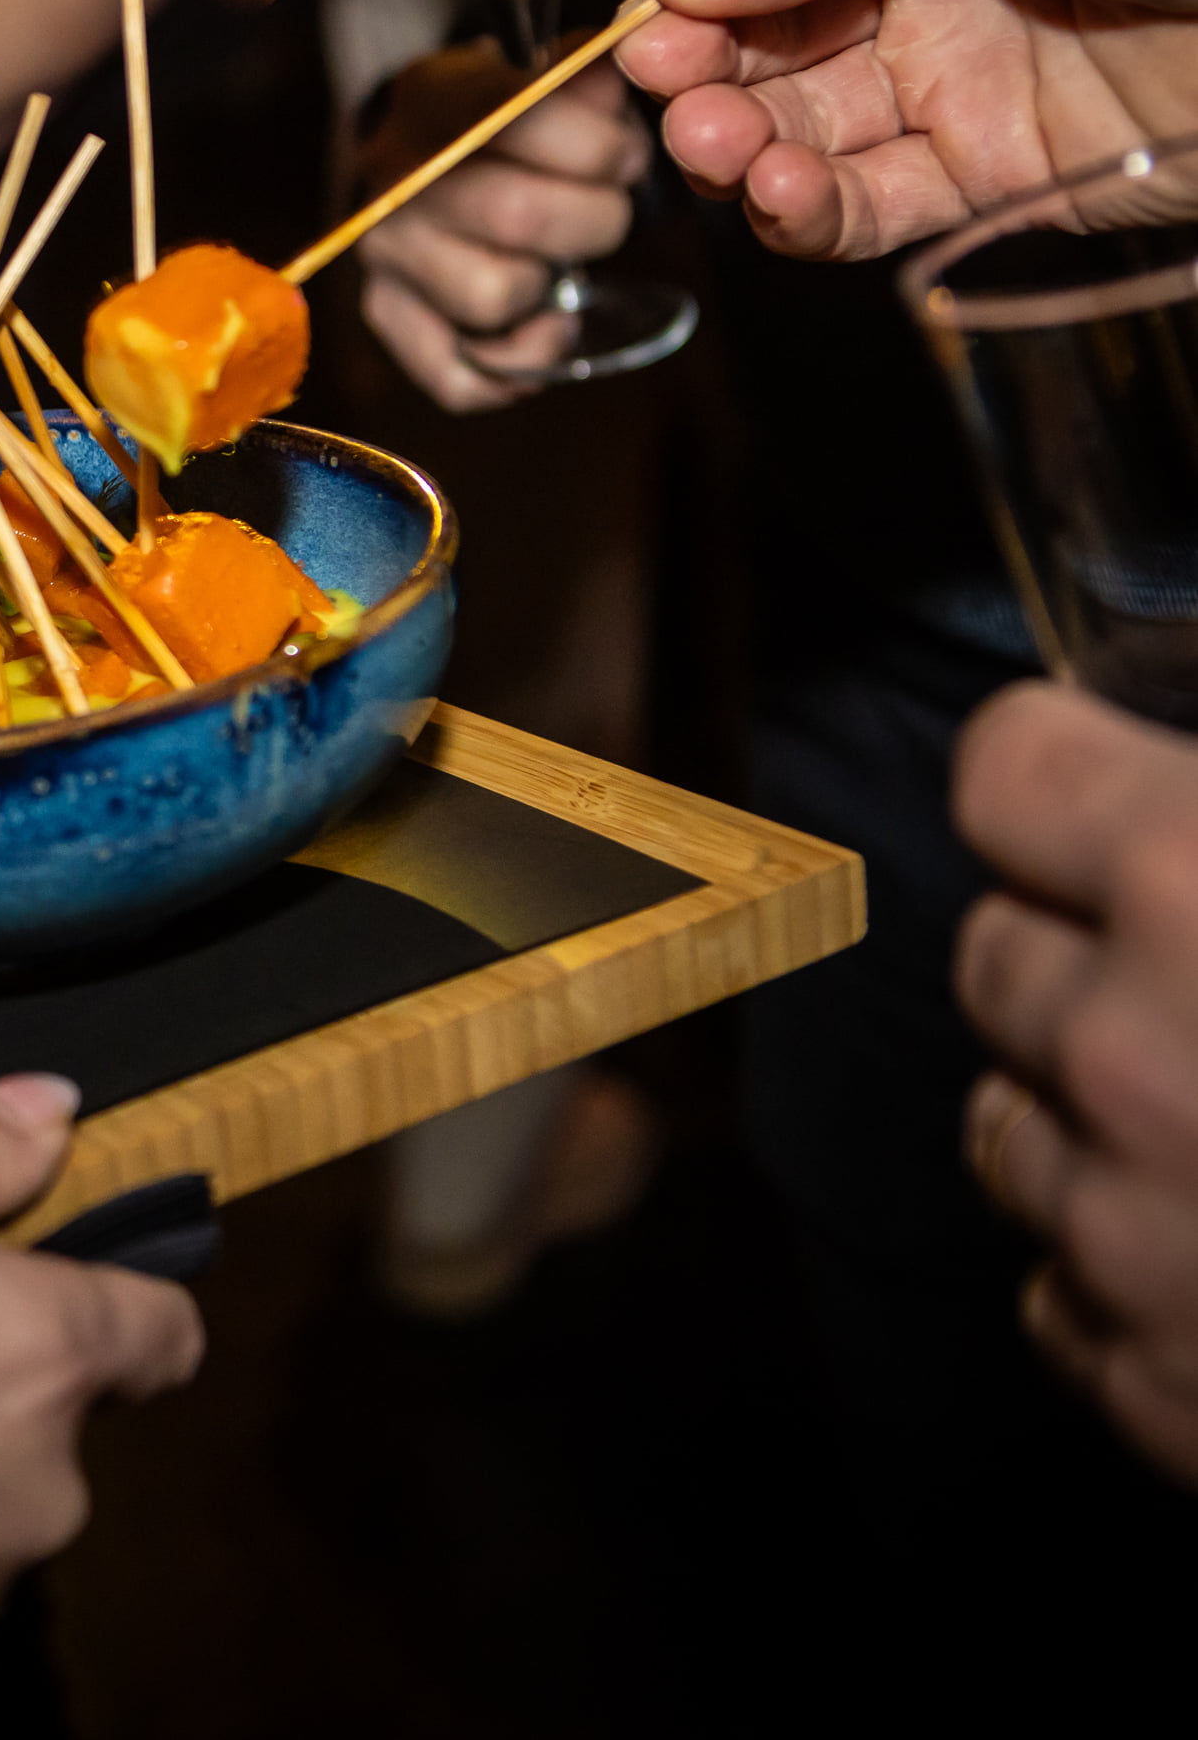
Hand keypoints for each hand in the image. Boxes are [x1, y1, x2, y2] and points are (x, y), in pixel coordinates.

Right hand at [356, 52, 644, 411]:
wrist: (411, 151)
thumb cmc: (493, 112)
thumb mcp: (532, 68)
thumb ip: (587, 66)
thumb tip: (643, 32)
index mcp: (435, 104)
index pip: (531, 123)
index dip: (604, 147)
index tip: (619, 152)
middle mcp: (397, 184)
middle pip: (521, 218)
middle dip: (596, 219)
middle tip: (602, 209)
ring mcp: (385, 258)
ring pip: (497, 298)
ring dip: (553, 286)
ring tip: (556, 259)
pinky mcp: (386, 318)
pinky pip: (458, 376)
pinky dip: (516, 364)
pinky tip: (543, 326)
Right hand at [621, 0, 1197, 259]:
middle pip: (750, 19)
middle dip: (695, 59)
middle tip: (673, 87)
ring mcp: (950, 69)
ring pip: (789, 119)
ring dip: (730, 141)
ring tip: (721, 147)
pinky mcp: (987, 172)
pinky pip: (860, 205)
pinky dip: (800, 213)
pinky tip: (780, 196)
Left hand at [950, 682, 1197, 1485]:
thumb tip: (1164, 776)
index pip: (1008, 769)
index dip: (1069, 779)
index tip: (1106, 797)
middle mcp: (1129, 1054)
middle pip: (997, 957)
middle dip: (1084, 960)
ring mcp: (1133, 1235)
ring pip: (1010, 1128)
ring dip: (1096, 1122)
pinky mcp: (1156, 1392)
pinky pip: (1069, 1294)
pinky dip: (1137, 1281)